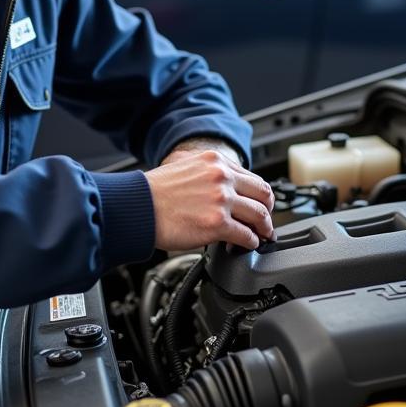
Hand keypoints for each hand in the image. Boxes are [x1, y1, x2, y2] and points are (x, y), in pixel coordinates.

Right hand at [144, 149, 273, 252]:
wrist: (137, 207)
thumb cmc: (154, 191)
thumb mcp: (183, 165)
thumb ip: (206, 171)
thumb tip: (220, 182)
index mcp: (215, 162)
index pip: (251, 178)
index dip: (258, 195)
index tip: (259, 204)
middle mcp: (222, 177)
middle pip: (263, 194)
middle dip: (268, 210)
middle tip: (266, 222)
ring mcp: (221, 200)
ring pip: (260, 215)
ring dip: (264, 228)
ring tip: (262, 236)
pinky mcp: (217, 224)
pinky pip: (246, 235)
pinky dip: (251, 242)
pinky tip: (247, 245)